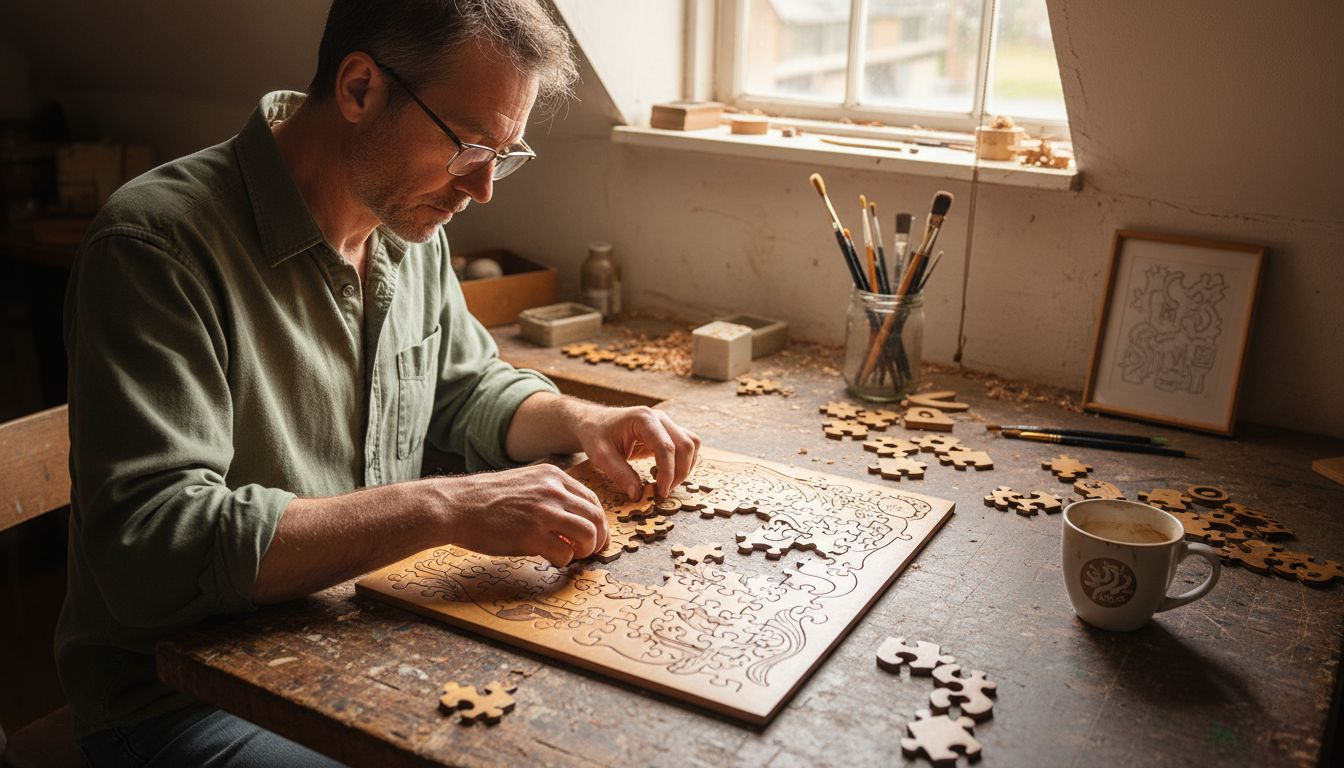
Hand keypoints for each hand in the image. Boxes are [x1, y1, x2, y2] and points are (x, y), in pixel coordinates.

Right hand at [434, 464, 607, 566]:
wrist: (455, 506)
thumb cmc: (485, 499)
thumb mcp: (524, 483)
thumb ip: (549, 496)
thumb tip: (570, 522)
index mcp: (552, 476)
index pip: (591, 499)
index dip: (597, 521)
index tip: (594, 534)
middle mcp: (553, 490)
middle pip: (596, 517)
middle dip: (598, 538)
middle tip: (590, 551)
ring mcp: (544, 512)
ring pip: (588, 534)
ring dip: (586, 550)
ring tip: (573, 556)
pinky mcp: (533, 535)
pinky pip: (565, 553)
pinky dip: (563, 561)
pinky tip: (551, 560)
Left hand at [573, 404, 701, 499]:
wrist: (594, 423)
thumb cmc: (596, 435)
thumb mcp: (601, 456)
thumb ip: (620, 475)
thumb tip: (638, 495)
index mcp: (643, 419)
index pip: (666, 447)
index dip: (668, 473)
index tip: (660, 492)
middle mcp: (660, 418)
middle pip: (686, 445)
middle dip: (679, 472)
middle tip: (663, 491)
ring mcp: (666, 423)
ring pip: (691, 445)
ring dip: (684, 468)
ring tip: (663, 482)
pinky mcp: (667, 432)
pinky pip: (685, 447)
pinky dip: (681, 463)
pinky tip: (661, 472)